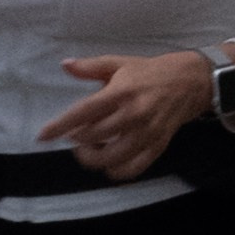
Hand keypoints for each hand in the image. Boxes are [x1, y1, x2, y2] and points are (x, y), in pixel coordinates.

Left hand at [41, 50, 212, 180]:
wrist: (191, 81)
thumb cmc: (150, 72)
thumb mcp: (120, 63)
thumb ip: (90, 67)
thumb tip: (65, 65)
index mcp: (121, 91)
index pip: (84, 112)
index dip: (60, 126)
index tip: (43, 135)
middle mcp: (133, 114)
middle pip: (94, 137)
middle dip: (77, 140)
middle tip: (74, 136)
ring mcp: (147, 132)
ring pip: (112, 158)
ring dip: (93, 158)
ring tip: (89, 150)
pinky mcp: (158, 145)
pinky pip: (134, 168)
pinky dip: (116, 171)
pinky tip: (109, 163)